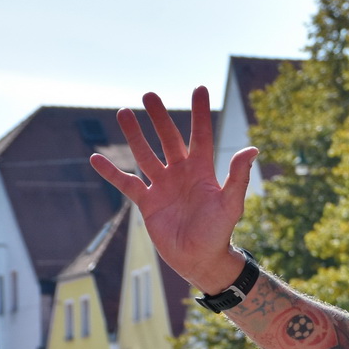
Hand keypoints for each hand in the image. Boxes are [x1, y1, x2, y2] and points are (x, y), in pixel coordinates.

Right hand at [88, 88, 254, 293]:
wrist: (201, 260)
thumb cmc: (219, 232)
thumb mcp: (231, 203)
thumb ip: (238, 177)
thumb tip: (251, 149)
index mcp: (203, 171)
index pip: (200, 135)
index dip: (199, 113)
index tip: (198, 88)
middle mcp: (181, 174)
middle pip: (168, 139)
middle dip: (159, 118)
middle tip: (149, 95)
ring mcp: (163, 186)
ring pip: (145, 154)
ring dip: (134, 135)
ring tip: (123, 112)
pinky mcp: (147, 202)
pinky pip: (126, 182)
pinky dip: (111, 172)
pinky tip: (96, 157)